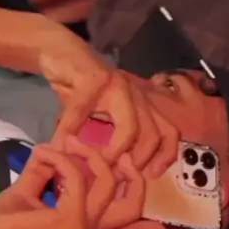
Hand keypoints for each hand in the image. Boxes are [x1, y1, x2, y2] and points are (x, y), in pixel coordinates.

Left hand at [0, 143, 165, 228]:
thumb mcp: (25, 192)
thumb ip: (43, 171)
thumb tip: (52, 147)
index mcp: (80, 226)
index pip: (120, 227)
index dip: (142, 226)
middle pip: (133, 205)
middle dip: (131, 173)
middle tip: (112, 149)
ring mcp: (82, 226)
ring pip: (112, 184)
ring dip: (91, 155)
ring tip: (68, 142)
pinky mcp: (71, 221)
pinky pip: (79, 179)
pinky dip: (63, 161)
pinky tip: (46, 156)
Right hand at [39, 32, 177, 177]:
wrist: (59, 51)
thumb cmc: (79, 87)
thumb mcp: (99, 115)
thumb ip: (108, 137)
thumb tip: (108, 174)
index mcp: (142, 103)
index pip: (168, 131)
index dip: (165, 156)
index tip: (151, 176)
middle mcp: (135, 93)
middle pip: (153, 133)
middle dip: (139, 160)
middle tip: (118, 176)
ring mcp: (117, 84)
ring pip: (129, 126)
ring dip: (114, 151)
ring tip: (96, 165)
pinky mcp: (93, 78)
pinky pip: (83, 112)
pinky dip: (69, 131)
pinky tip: (60, 145)